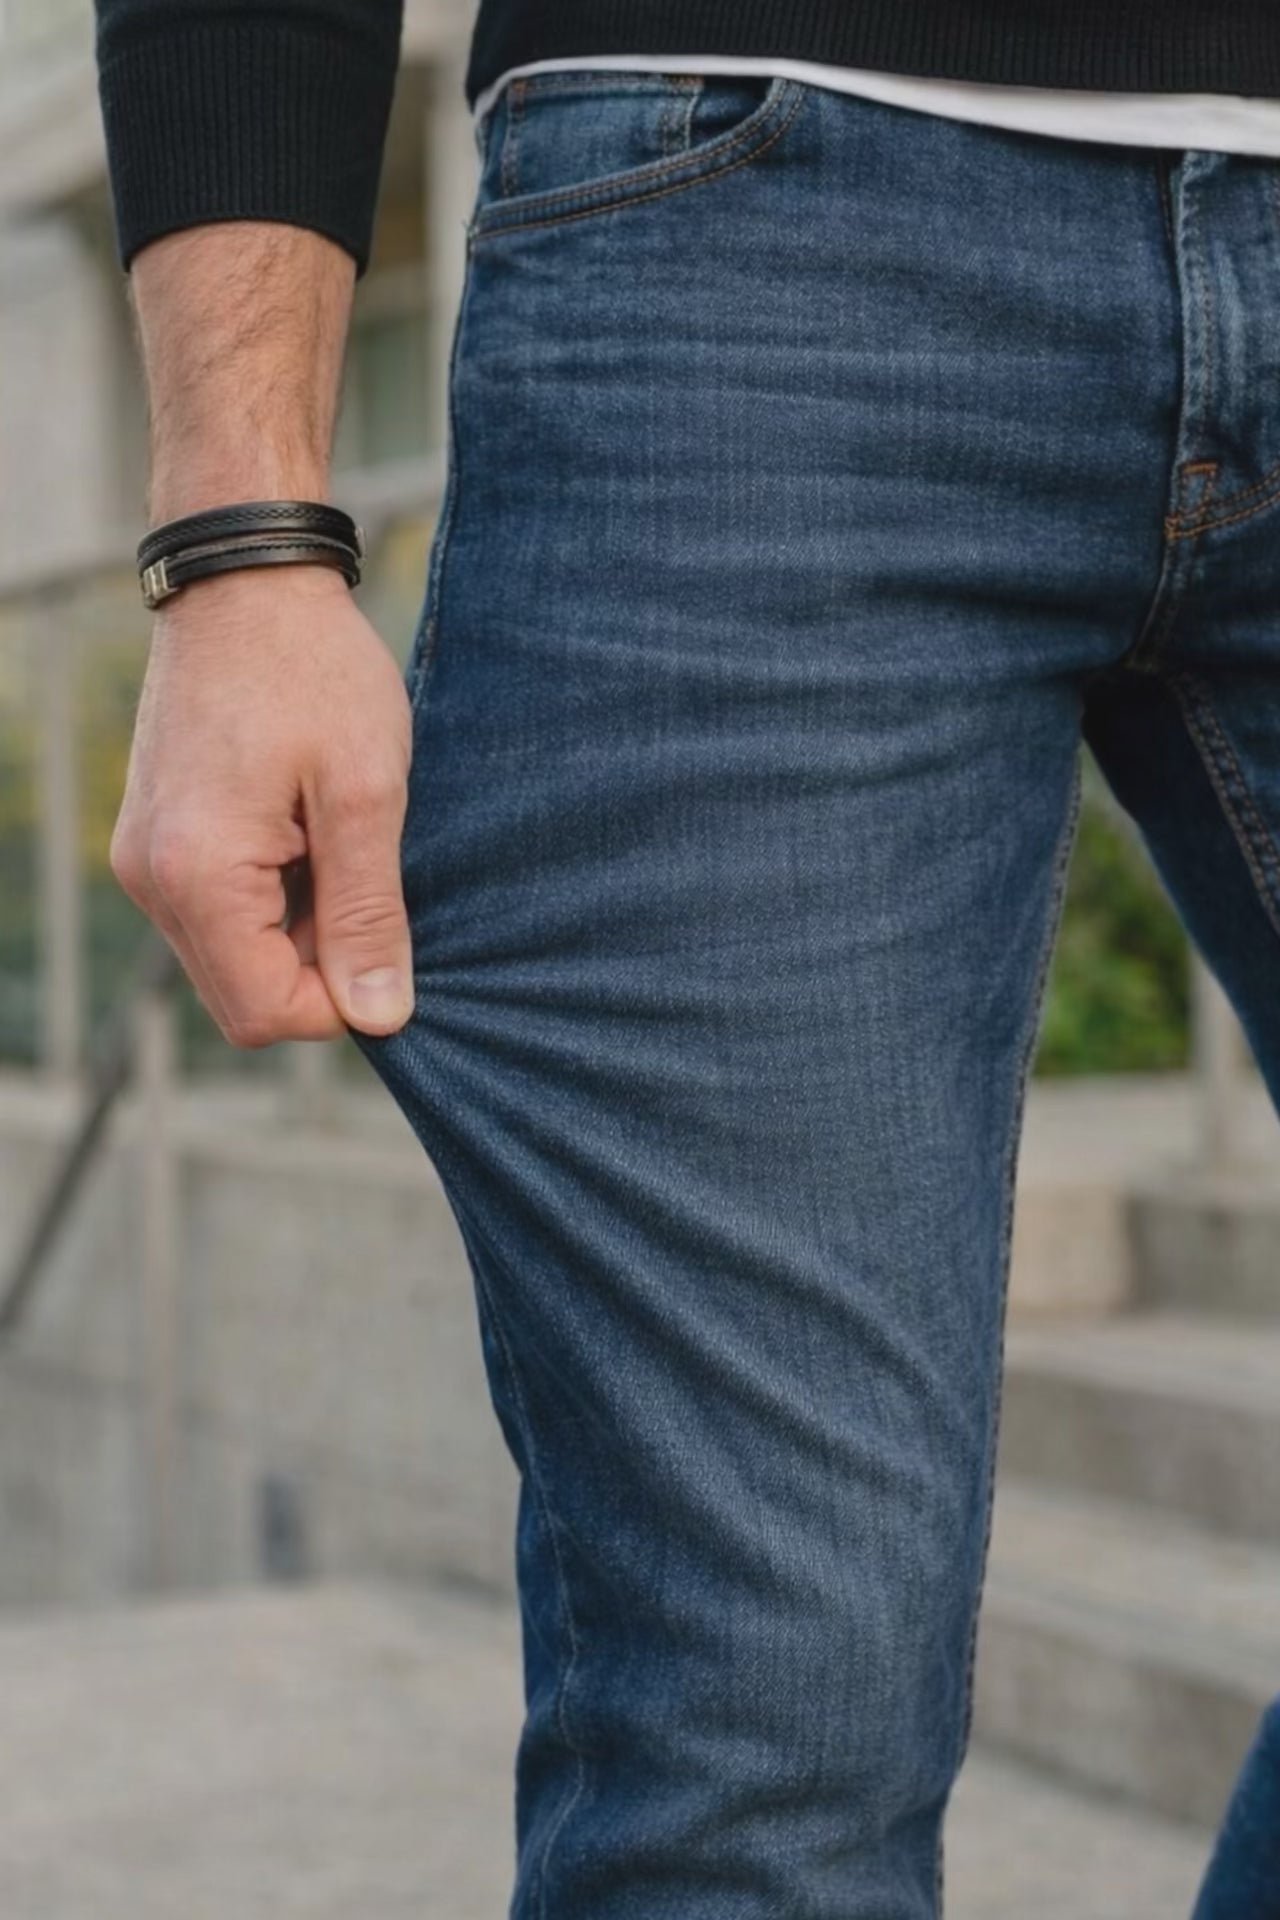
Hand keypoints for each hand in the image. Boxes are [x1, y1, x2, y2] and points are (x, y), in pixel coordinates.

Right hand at [111, 565, 414, 1046]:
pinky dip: (271, 899)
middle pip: (243, 999)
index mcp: (199, 874)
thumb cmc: (314, 671)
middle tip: (360, 872)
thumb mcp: (368, 792)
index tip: (381, 928)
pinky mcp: (154, 842)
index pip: (265, 1016)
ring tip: (331, 839)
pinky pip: (218, 915)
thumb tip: (381, 1016)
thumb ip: (369, 913)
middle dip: (316, 966)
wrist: (246, 581)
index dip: (339, 999)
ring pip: (232, 959)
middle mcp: (152, 880)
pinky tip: (302, 831)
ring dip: (296, 929)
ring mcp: (145, 861)